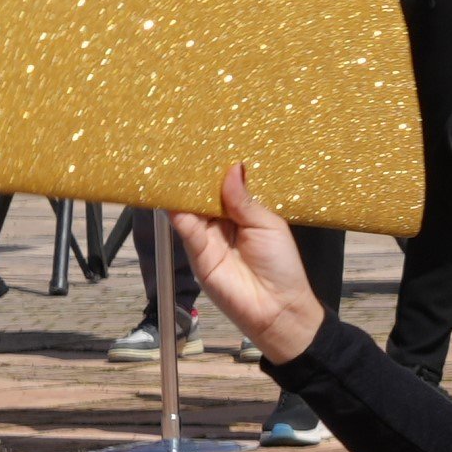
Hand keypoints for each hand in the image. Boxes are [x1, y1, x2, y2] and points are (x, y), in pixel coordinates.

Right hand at [170, 164, 331, 367]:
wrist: (276, 307)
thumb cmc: (281, 265)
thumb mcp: (267, 224)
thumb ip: (245, 199)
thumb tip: (233, 167)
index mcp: (244, 212)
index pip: (225, 185)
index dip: (216, 168)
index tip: (207, 144)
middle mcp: (223, 221)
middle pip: (203, 193)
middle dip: (195, 173)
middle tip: (183, 145)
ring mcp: (207, 235)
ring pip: (190, 205)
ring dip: (182, 186)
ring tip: (173, 159)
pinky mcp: (196, 250)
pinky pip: (184, 225)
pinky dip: (176, 208)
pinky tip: (170, 189)